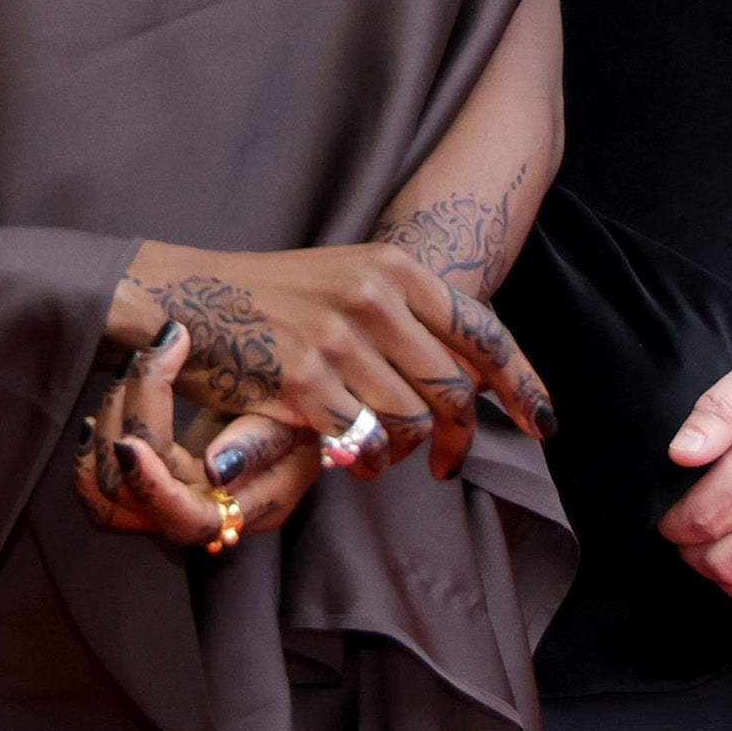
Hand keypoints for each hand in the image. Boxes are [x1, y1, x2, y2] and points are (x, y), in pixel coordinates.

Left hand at [73, 324, 321, 551]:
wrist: (290, 405)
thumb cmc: (302, 409)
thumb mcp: (297, 416)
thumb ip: (260, 443)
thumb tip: (217, 470)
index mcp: (249, 509)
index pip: (188, 519)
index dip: (152, 487)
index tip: (131, 442)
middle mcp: (203, 517)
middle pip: (133, 499)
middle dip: (125, 424)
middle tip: (144, 356)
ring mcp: (171, 504)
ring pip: (106, 493)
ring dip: (106, 427)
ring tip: (129, 370)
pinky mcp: (150, 487)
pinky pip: (100, 486)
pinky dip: (92, 449)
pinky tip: (101, 413)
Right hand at [115, 239, 554, 479]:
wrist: (187, 296)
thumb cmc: (275, 295)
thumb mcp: (350, 280)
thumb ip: (411, 320)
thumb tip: (474, 382)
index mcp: (394, 268)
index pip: (483, 333)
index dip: (522, 385)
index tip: (544, 424)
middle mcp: (373, 300)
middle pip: (451, 391)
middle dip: (459, 437)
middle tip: (448, 462)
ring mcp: (337, 341)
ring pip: (409, 423)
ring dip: (404, 453)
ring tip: (387, 457)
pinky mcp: (302, 383)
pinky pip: (363, 441)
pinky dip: (368, 460)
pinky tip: (358, 458)